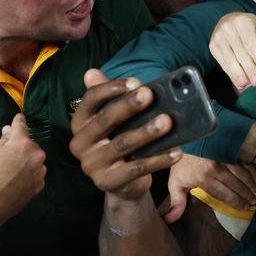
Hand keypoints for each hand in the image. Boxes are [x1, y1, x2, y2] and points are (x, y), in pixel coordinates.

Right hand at [0, 114, 45, 240]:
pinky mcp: (41, 184)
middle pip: (29, 145)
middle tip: (7, 155)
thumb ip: (2, 141)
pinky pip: (35, 173)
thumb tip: (8, 131)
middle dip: (20, 147)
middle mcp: (36, 155)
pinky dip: (28, 174)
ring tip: (10, 172)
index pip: (21, 127)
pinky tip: (15, 181)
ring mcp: (40, 171)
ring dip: (25, 161)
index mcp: (22, 144)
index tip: (20, 117)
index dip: (19, 121)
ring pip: (33, 160)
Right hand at [69, 69, 180, 199]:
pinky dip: (158, 160)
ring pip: (122, 144)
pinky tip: (176, 151)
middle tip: (150, 95)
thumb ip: (108, 98)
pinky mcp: (107, 182)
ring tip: (167, 121)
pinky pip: (137, 169)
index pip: (90, 100)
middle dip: (129, 106)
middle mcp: (80, 143)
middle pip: (105, 120)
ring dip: (147, 132)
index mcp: (80, 123)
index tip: (135, 81)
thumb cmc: (120, 141)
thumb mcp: (114, 121)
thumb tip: (91, 72)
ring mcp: (92, 165)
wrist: (123, 183)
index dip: (111, 88)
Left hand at [163, 153, 255, 222]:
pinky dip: (252, 170)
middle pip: (236, 185)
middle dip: (247, 195)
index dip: (236, 202)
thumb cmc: (180, 162)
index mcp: (203, 178)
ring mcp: (222, 156)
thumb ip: (176, 202)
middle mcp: (215, 168)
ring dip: (251, 184)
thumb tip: (169, 220)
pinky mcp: (227, 148)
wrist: (184, 137)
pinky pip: (243, 161)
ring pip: (242, 173)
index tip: (244, 208)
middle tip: (254, 201)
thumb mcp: (175, 182)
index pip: (224, 194)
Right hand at [209, 12, 255, 89]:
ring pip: (229, 59)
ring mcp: (218, 37)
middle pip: (240, 52)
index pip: (252, 44)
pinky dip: (230, 74)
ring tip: (244, 85)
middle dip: (249, 69)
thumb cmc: (247, 27)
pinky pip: (222, 62)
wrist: (228, 19)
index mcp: (242, 22)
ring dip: (237, 74)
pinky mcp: (212, 46)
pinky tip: (236, 82)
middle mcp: (228, 28)